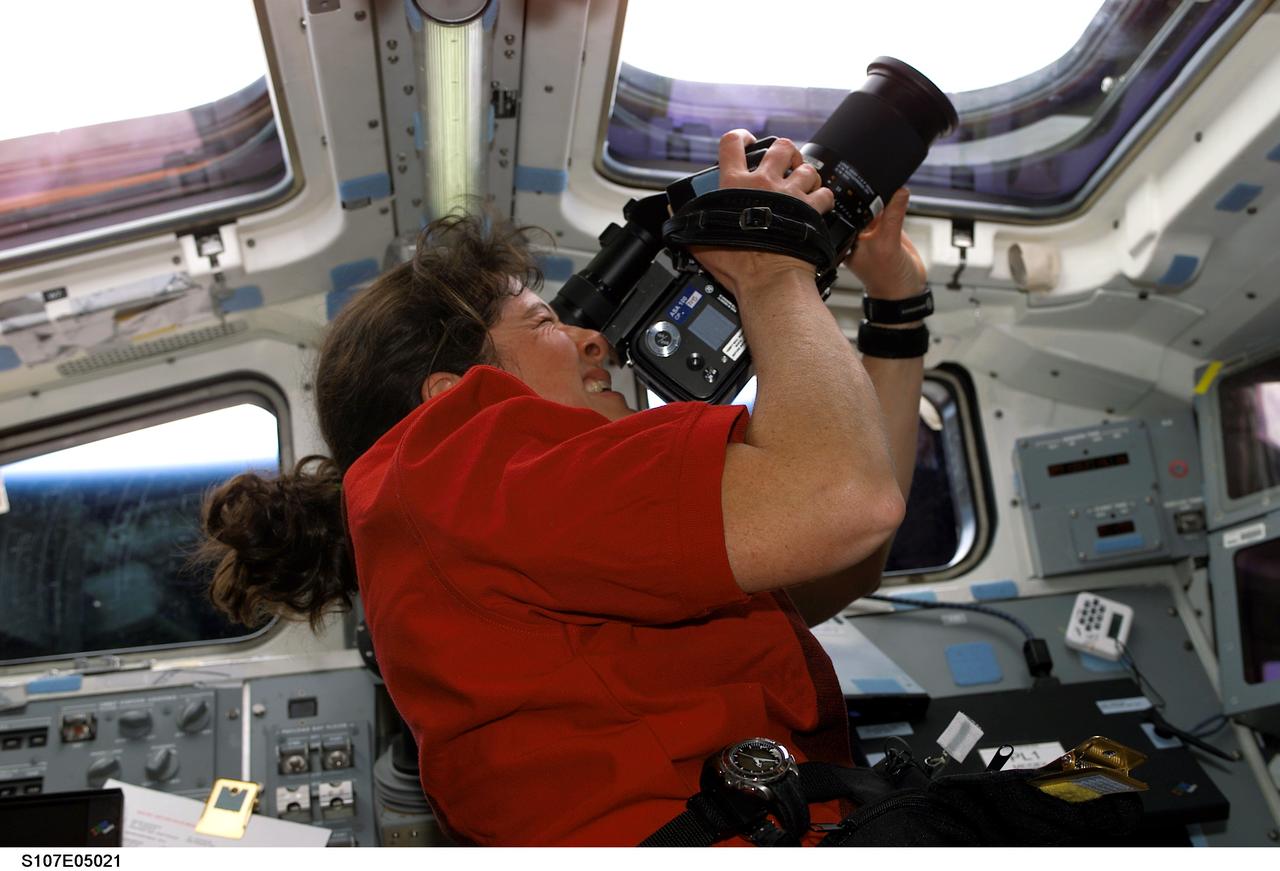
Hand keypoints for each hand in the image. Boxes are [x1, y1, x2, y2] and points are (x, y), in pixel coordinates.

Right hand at [690, 130, 833, 294]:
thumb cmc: (736, 263)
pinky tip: (817, 204)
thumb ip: (687, 219)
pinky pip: (824, 193)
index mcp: (735, 185)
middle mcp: (765, 183)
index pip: (732, 144)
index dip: (740, 137)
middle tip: (783, 162)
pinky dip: (823, 197)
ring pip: (807, 168)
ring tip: (801, 184)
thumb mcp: (698, 239)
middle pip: (780, 146)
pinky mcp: (811, 210)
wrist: (767, 279)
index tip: (745, 142)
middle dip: (784, 151)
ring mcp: (791, 195)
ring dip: (805, 174)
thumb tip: (674, 208)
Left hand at [846, 188, 926, 300]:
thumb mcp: (888, 245)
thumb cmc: (886, 278)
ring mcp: (872, 230)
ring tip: (891, 188)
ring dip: (883, 195)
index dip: (856, 197)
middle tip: (880, 181)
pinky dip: (895, 202)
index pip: (848, 211)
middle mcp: (856, 233)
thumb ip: (893, 217)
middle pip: (861, 205)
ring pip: (876, 204)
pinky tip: (899, 195)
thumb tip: (900, 192)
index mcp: (847, 238)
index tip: (866, 182)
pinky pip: (890, 210)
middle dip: (870, 193)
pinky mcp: (887, 228)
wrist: (904, 290)